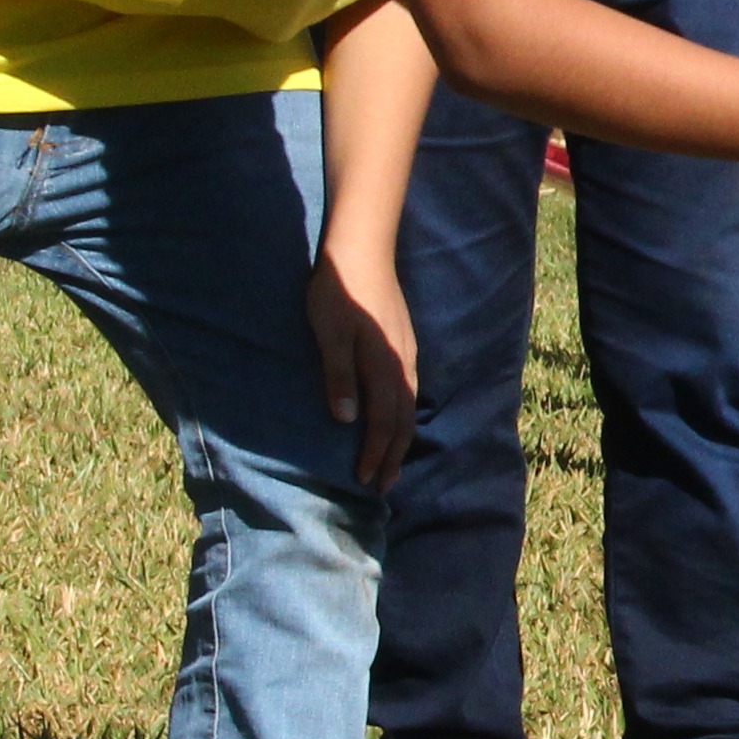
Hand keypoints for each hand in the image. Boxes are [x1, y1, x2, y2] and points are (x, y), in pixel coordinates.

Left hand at [304, 235, 417, 489]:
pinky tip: (395, 418)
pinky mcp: (402, 344)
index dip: (375, 454)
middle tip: (383, 486)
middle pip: (403, 421)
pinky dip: (402, 416)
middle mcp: (401, 365)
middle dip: (393, 456)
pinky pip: (408, 391)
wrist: (363, 252)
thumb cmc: (338, 292)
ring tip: (391, 461)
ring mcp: (406, 354)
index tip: (364, 482)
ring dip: (400, 439)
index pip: (385, 423)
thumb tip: (346, 419)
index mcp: (384, 367)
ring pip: (409, 407)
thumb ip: (338, 376)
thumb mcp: (329, 334)